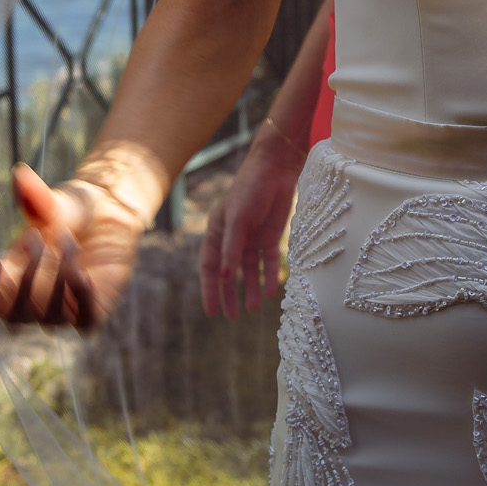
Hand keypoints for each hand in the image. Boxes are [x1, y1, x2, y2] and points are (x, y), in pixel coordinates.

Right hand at [0, 161, 147, 330]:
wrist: (111, 212)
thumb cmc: (69, 210)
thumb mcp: (50, 203)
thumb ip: (33, 196)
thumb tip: (20, 175)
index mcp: (9, 280)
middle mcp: (31, 301)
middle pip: (11, 316)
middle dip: (24, 279)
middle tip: (35, 239)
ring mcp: (62, 310)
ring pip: (47, 318)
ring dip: (56, 280)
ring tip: (68, 241)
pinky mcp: (93, 311)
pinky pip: (84, 322)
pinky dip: (81, 300)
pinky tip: (84, 274)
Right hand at [199, 123, 301, 319]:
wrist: (276, 168)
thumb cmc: (250, 188)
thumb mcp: (237, 218)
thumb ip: (231, 247)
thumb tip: (223, 277)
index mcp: (217, 231)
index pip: (209, 265)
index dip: (210, 288)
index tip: (212, 310)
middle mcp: (233, 238)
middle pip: (228, 272)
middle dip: (229, 294)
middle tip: (231, 317)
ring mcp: (252, 238)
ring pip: (249, 270)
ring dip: (250, 288)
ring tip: (252, 309)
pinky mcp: (271, 236)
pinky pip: (268, 261)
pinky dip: (269, 276)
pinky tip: (270, 292)